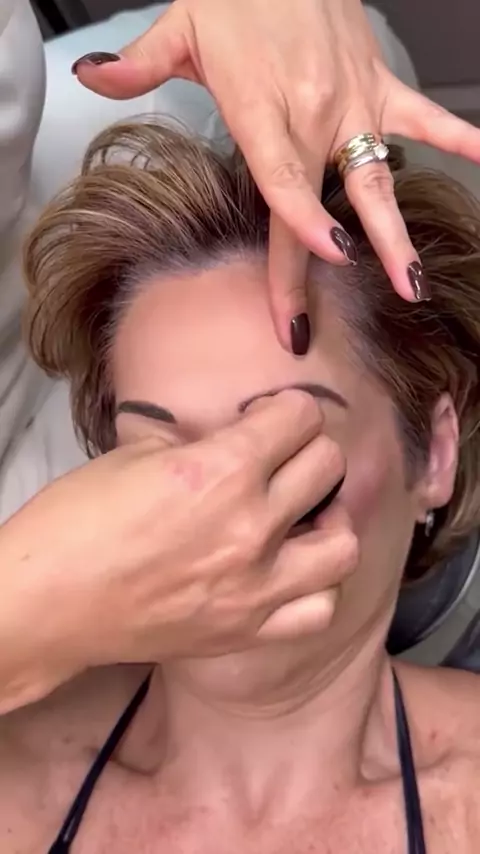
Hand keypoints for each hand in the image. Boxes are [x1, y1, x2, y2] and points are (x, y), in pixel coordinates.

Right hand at [0, 392, 354, 711]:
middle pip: (328, 465)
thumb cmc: (76, 521)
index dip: (286, 408)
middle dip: (308, 448)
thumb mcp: (135, 453)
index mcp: (223, 470)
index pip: (301, 417)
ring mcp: (254, 586)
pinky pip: (318, 609)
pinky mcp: (245, 630)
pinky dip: (314, 586)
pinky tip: (290, 571)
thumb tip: (227, 435)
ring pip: (343, 543)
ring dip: (328, 519)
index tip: (271, 416)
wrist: (47, 603)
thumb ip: (195, 440)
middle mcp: (252, 527)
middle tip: (283, 455)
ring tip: (302, 516)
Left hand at [72, 0, 479, 348]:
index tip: (330, 260)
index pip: (284, 182)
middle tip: (337, 315)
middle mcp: (312, 115)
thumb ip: (137, 64)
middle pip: (322, 202)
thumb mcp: (180, 25)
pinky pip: (420, 117)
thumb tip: (89, 77)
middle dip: (330, 263)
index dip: (304, 224)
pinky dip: (457, 137)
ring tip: (411, 280)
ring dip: (394, 230)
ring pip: (377, 177)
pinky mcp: (376, 84)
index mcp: (261, 110)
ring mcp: (350, 102)